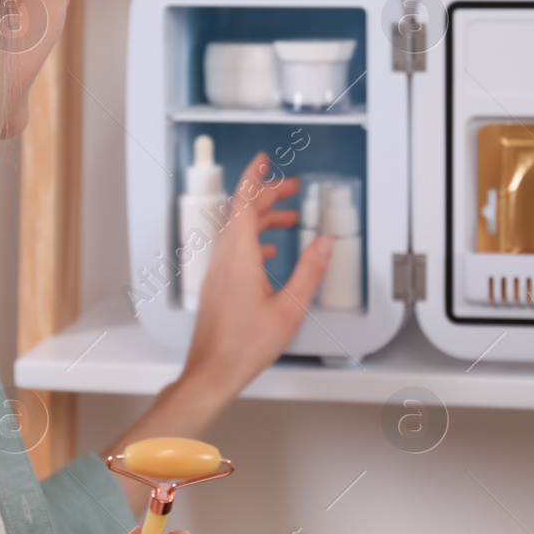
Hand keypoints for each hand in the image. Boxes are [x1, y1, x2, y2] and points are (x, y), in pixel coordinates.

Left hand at [182, 151, 331, 400]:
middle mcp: (224, 260)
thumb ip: (308, 272)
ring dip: (262, 219)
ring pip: (238, 232)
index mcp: (240, 257)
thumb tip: (323, 244)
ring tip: (287, 218)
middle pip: (242, 214)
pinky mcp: (218, 286)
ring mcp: (218, 273)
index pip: (244, 204)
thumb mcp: (289, 309)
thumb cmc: (244, 347)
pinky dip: (254, 241)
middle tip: (290, 186)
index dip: (254, 178)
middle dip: (267, 195)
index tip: (263, 160)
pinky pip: (235, 250)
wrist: (211, 372)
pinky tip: (269, 251)